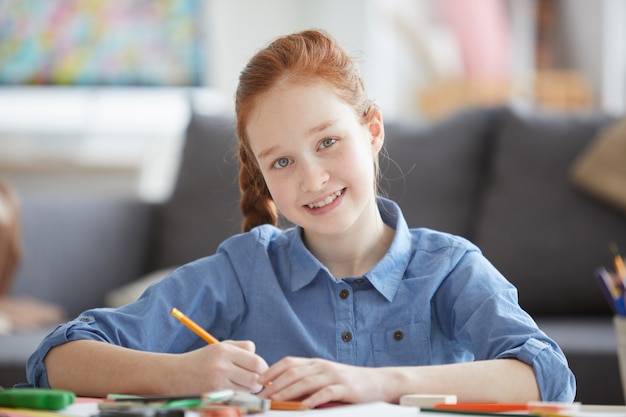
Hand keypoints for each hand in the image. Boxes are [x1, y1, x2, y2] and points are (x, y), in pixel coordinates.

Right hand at [173, 340, 268, 393]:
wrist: (175, 374)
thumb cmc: (202, 360)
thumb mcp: (220, 347)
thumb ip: (242, 348)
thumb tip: (259, 359)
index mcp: (225, 351)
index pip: (257, 362)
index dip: (263, 368)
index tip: (259, 370)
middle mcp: (222, 366)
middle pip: (256, 377)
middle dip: (258, 381)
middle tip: (253, 381)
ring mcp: (217, 382)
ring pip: (248, 390)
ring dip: (249, 390)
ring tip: (240, 385)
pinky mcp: (213, 395)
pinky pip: (237, 398)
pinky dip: (239, 397)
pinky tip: (232, 391)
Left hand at [258, 357, 381, 407]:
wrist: (377, 382)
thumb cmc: (348, 383)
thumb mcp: (325, 377)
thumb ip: (306, 380)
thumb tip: (280, 389)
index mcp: (315, 363)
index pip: (289, 362)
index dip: (272, 370)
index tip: (258, 381)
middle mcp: (322, 366)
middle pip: (294, 372)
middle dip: (275, 384)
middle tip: (262, 396)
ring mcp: (334, 375)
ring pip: (306, 381)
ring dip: (288, 391)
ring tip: (275, 400)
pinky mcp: (345, 387)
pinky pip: (326, 392)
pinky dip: (313, 399)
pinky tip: (304, 406)